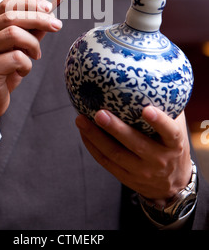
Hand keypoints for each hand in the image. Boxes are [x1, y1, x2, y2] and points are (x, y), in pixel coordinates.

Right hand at [0, 0, 61, 139]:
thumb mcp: (14, 49)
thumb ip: (29, 32)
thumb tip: (50, 14)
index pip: (6, 4)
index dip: (30, 3)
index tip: (49, 8)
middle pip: (11, 16)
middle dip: (39, 18)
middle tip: (57, 25)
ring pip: (13, 33)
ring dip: (33, 44)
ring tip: (35, 56)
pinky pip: (16, 58)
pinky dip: (27, 64)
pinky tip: (22, 72)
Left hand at [75, 106, 191, 203]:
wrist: (172, 182)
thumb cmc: (171, 144)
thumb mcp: (177, 127)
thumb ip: (168, 106)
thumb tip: (151, 75)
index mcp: (174, 144)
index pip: (170, 132)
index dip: (159, 121)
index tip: (146, 109)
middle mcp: (159, 160)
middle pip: (136, 145)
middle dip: (116, 129)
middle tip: (99, 113)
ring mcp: (142, 172)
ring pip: (116, 154)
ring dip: (96, 137)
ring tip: (81, 120)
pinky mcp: (127, 178)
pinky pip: (106, 162)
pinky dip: (93, 146)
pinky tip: (83, 132)